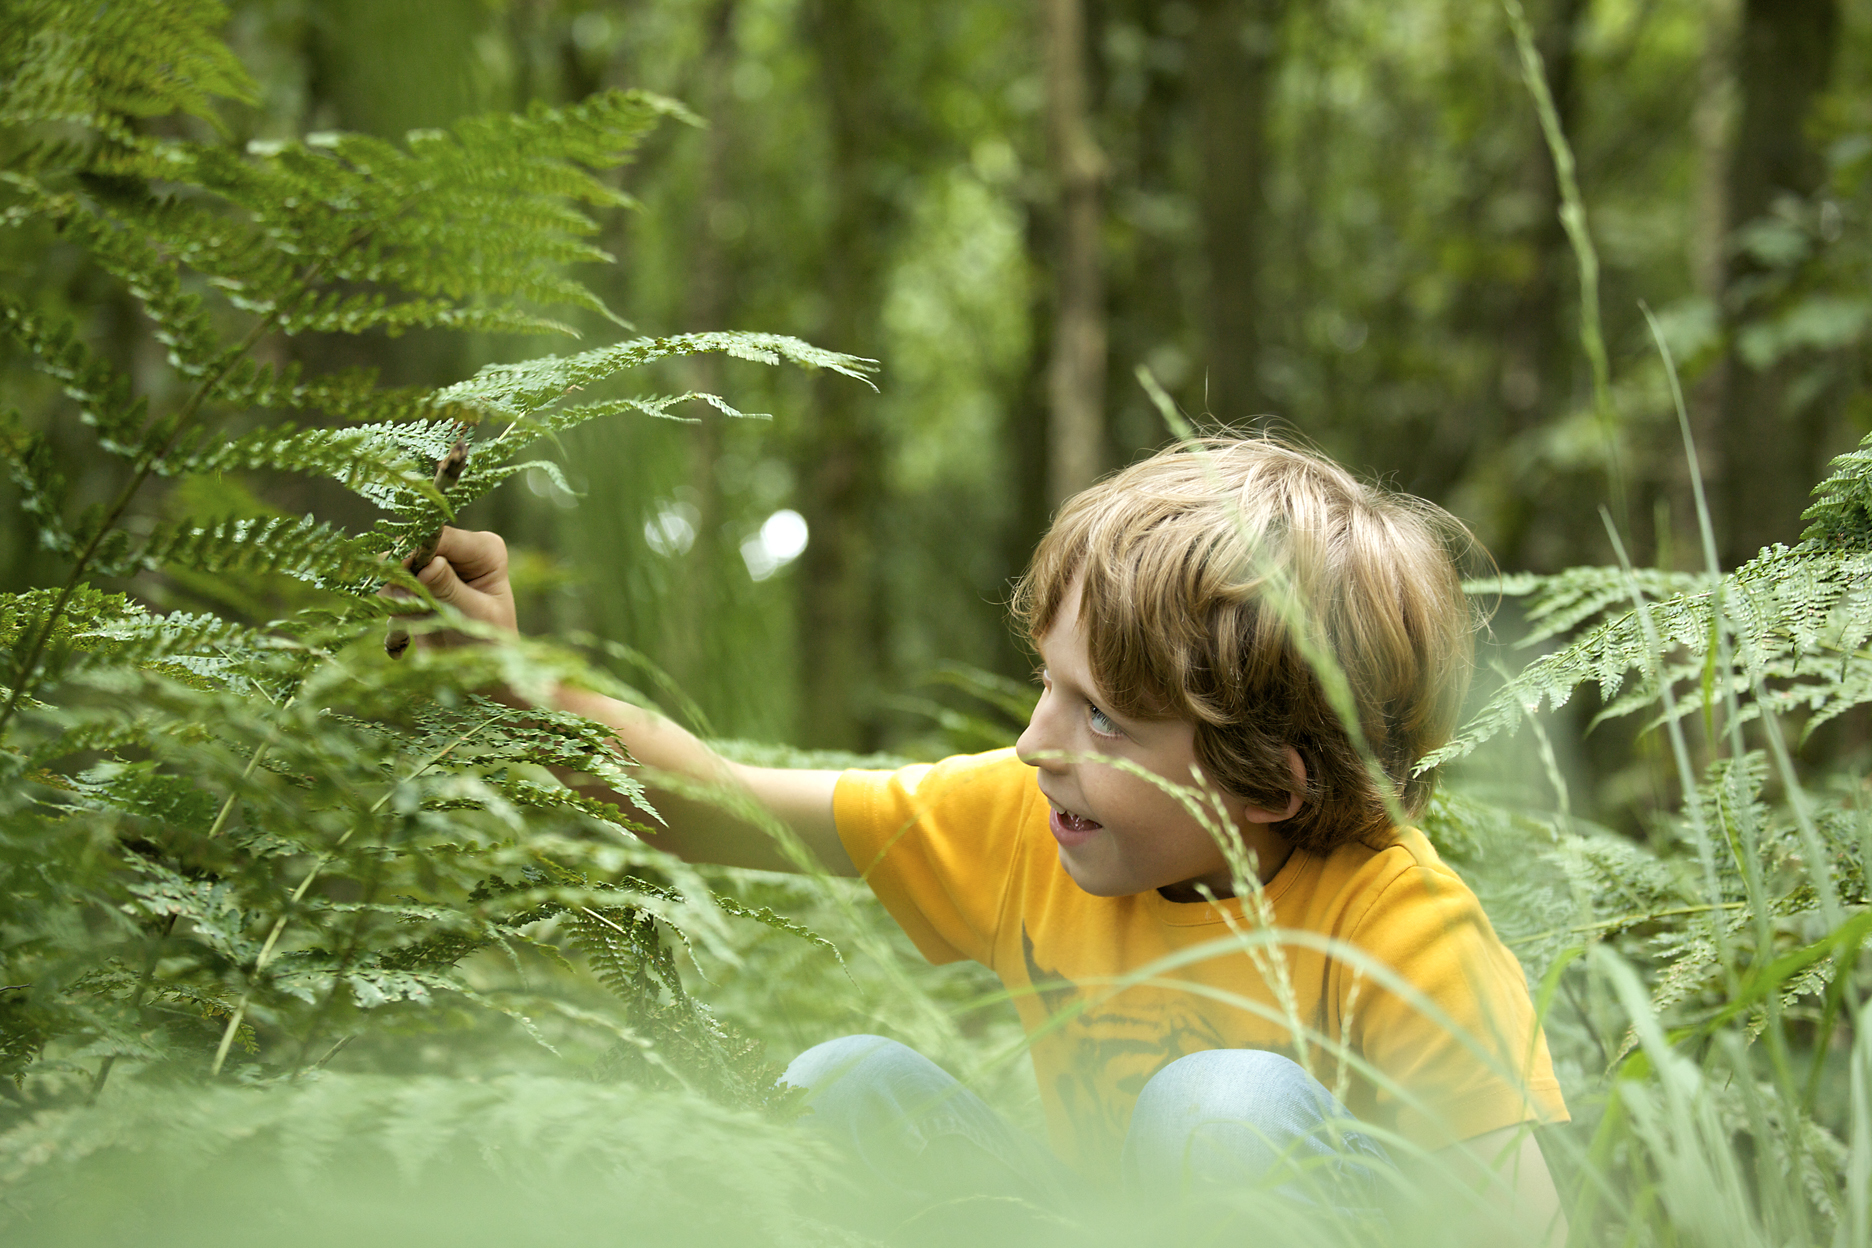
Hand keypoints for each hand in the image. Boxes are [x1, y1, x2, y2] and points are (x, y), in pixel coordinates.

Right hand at [388, 526, 517, 647]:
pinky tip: (406, 632)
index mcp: (485, 550)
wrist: (478, 671)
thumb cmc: (488, 643)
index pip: (443, 537)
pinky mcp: (417, 584)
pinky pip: (391, 586)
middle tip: (404, 605)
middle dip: (403, 576)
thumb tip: (430, 564)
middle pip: (414, 547)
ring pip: (396, 567)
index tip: (400, 574)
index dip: (417, 552)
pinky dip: (393, 607)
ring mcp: (436, 566)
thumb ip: (449, 589)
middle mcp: (460, 551)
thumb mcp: (473, 615)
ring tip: (412, 621)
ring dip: (397, 596)